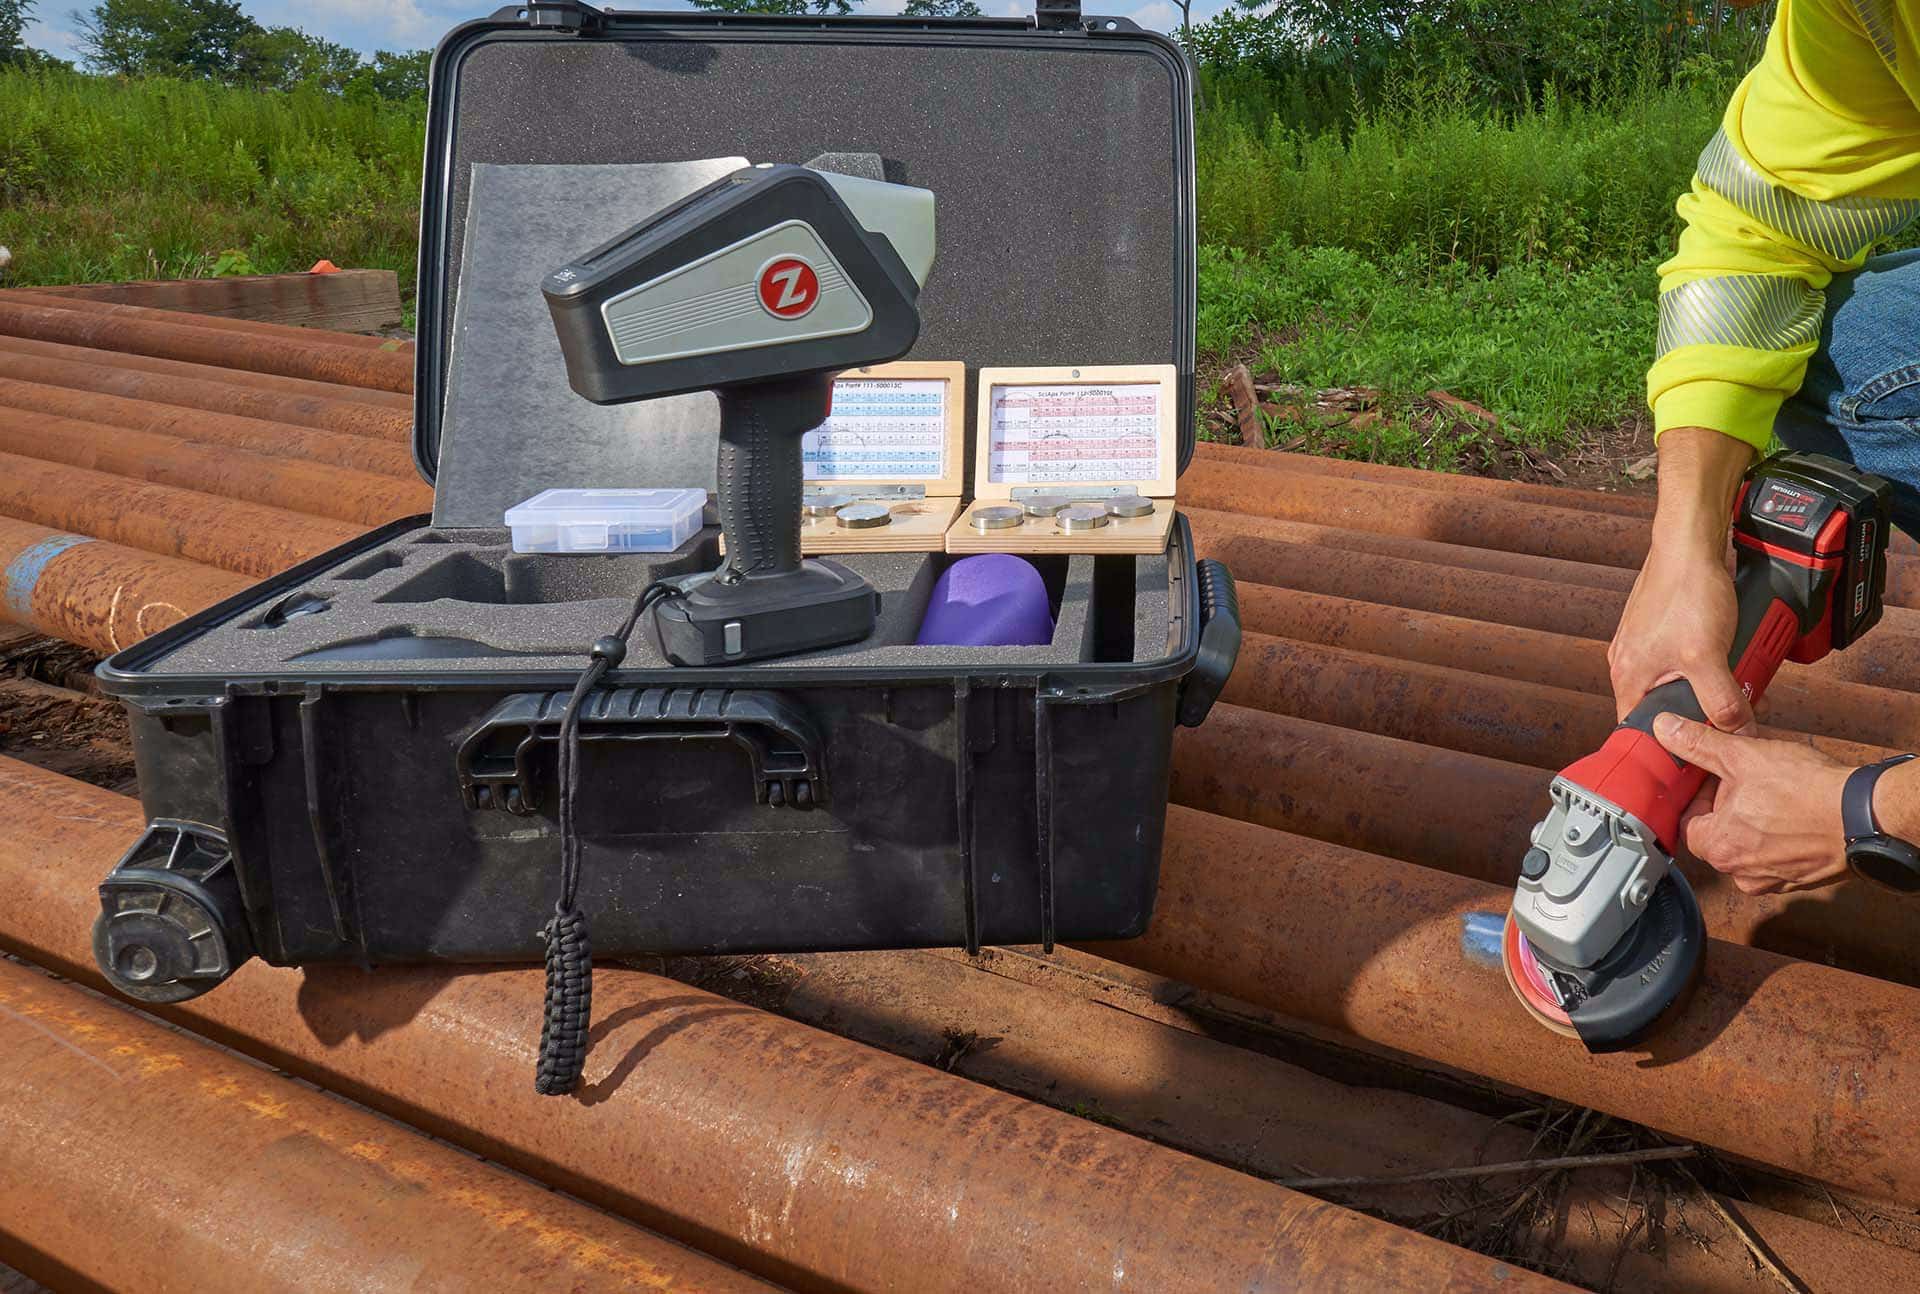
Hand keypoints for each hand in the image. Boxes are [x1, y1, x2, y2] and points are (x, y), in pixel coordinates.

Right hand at [1608, 427, 1755, 731]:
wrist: (1691, 544)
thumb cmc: (1687, 592)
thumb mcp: (1708, 657)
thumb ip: (1722, 701)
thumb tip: (1737, 734)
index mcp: (1627, 677)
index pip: (1640, 732)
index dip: (1668, 748)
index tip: (1697, 759)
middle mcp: (1630, 664)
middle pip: (1666, 709)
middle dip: (1701, 714)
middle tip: (1733, 715)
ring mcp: (1647, 646)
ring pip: (1680, 683)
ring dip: (1710, 687)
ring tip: (1738, 681)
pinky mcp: (1665, 630)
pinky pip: (1687, 660)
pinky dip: (1710, 664)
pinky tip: (1732, 655)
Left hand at [1653, 714, 1851, 893]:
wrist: (1865, 816)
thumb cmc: (1807, 791)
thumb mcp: (1742, 756)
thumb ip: (1699, 744)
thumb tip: (1665, 729)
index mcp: (1717, 848)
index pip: (1687, 821)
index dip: (1699, 793)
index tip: (1714, 775)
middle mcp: (1740, 873)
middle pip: (1717, 833)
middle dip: (1727, 805)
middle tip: (1747, 779)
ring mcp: (1772, 879)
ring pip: (1748, 843)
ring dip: (1754, 819)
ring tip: (1773, 792)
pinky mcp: (1800, 879)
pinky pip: (1777, 853)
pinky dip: (1780, 834)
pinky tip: (1793, 811)